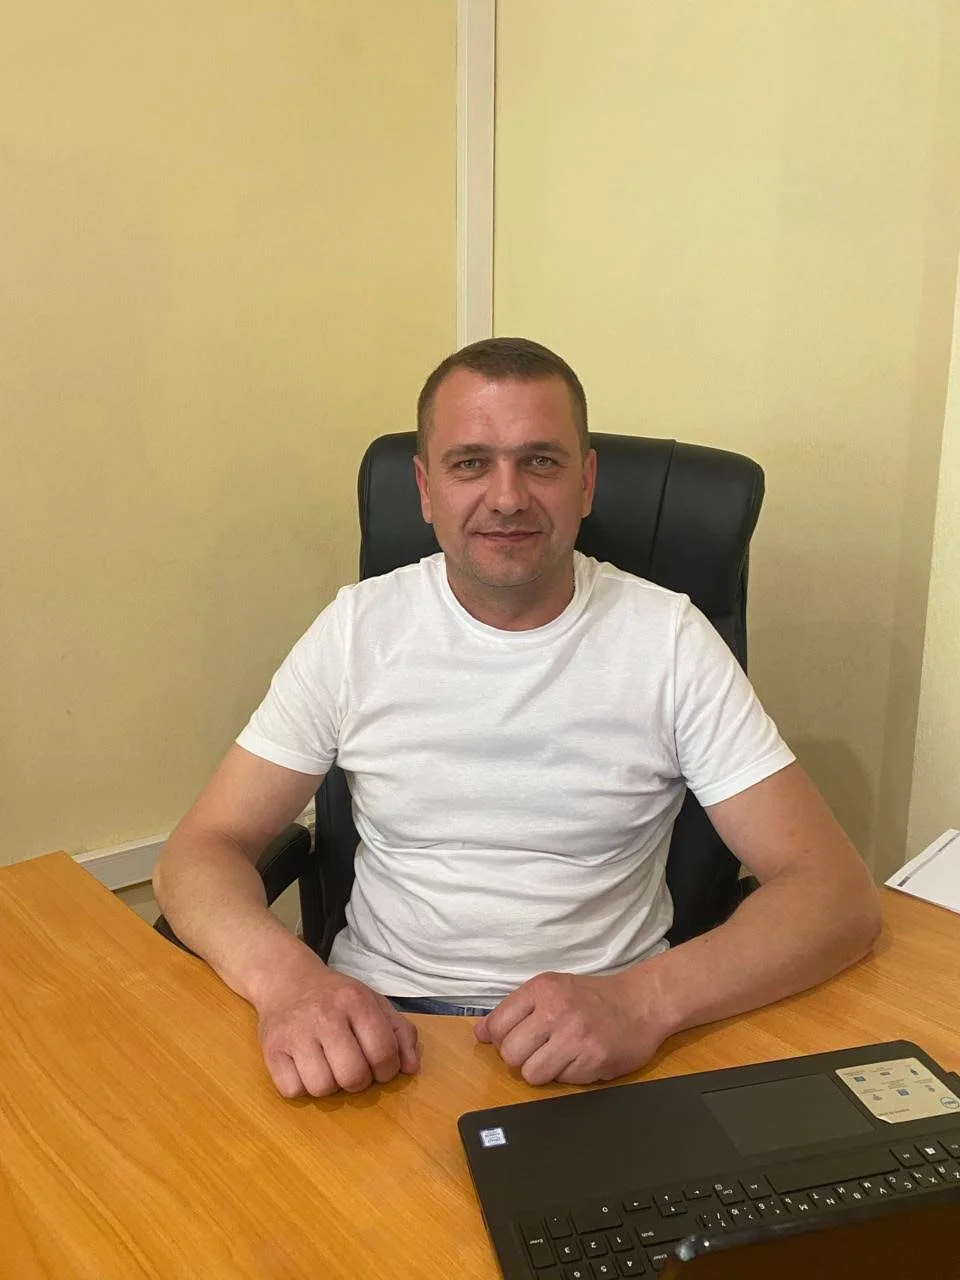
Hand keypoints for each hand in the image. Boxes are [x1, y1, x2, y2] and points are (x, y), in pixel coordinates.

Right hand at [254, 955, 418, 1097]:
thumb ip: (400, 1032)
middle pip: (353, 1076)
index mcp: (356, 1001)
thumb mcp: (374, 1002)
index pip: (383, 1052)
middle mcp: (325, 1015)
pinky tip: (304, 1067)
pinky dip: (301, 1086)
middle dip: (359, 1081)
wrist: (286, 979)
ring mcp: (295, 1032)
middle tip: (352, 1068)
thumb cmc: (336, 997)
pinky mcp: (271, 1049)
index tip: (379, 1068)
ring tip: (327, 1066)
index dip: (387, 1070)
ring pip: (322, 1088)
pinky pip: (292, 1091)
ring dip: (329, 1085)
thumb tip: (411, 1068)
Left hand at [474, 969, 667, 1085]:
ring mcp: (574, 1036)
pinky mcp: (592, 1060)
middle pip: (509, 1053)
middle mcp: (555, 1010)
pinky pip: (561, 1081)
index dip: (500, 1039)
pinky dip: (568, 1075)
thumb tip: (479, 1033)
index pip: (496, 1025)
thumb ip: (514, 1009)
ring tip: (560, 1056)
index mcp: (541, 989)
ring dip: (542, 1070)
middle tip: (540, 1049)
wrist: (641, 1002)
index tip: (514, 1039)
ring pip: (531, 1074)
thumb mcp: (551, 989)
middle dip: (520, 1058)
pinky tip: (581, 1059)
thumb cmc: (591, 997)